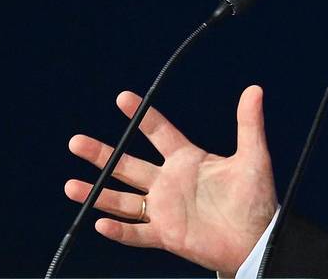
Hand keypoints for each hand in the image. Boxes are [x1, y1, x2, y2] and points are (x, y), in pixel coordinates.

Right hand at [64, 85, 277, 275]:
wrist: (256, 239)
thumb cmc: (256, 198)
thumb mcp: (253, 157)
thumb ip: (249, 124)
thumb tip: (255, 89)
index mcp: (188, 160)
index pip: (159, 132)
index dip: (141, 116)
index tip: (122, 98)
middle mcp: (169, 182)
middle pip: (128, 165)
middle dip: (102, 154)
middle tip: (75, 141)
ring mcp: (164, 209)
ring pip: (123, 199)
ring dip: (98, 193)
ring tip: (70, 185)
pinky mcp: (166, 234)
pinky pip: (136, 233)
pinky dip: (118, 230)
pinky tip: (100, 222)